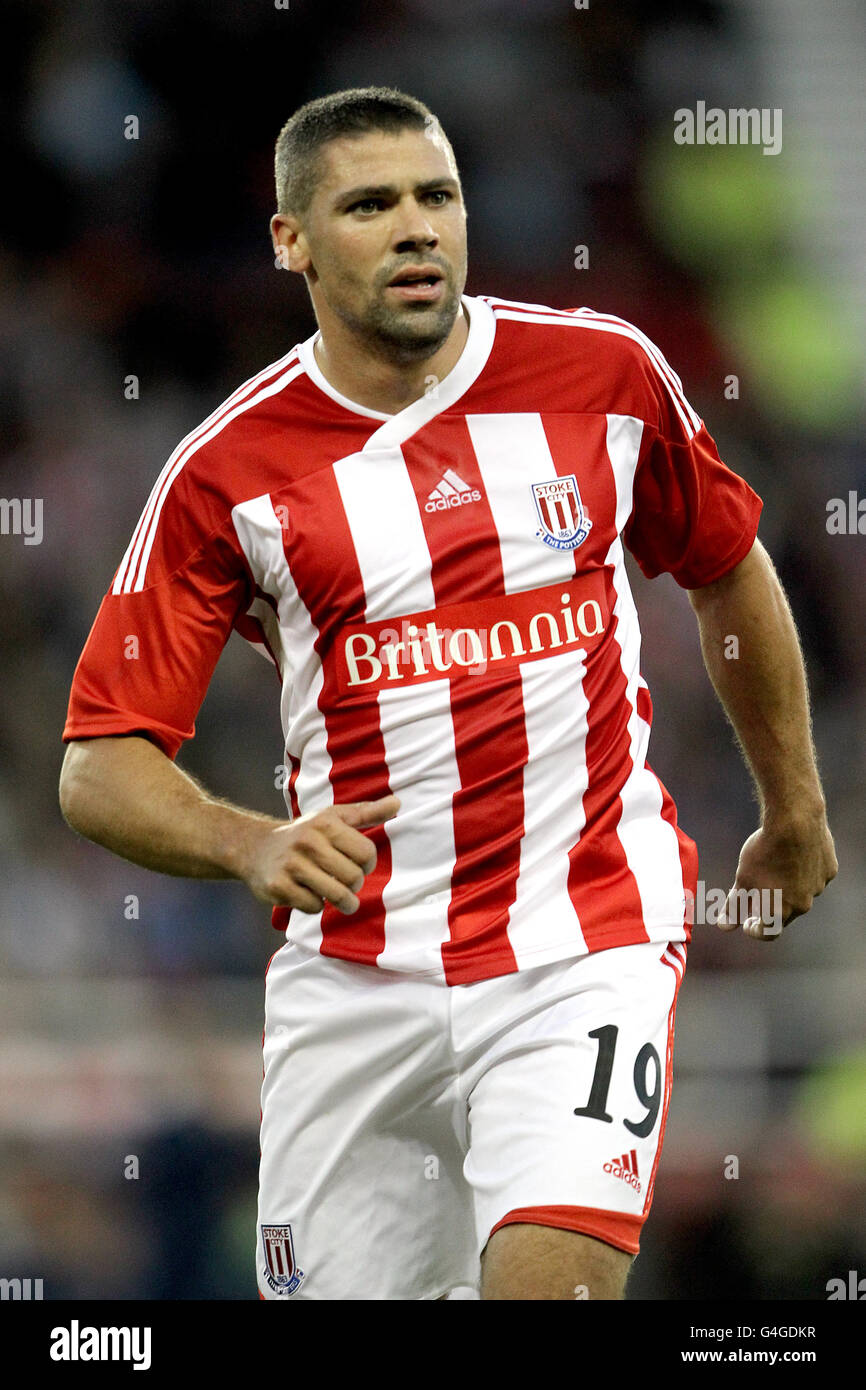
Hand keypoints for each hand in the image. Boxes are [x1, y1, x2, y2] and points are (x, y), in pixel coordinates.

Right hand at [241, 795, 399, 914]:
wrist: (254, 848)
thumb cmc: (304, 834)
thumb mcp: (332, 817)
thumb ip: (366, 812)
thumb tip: (398, 803)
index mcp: (325, 823)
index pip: (367, 853)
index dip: (368, 864)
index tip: (360, 865)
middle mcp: (308, 842)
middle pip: (354, 877)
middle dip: (355, 885)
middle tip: (347, 883)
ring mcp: (292, 865)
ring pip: (336, 895)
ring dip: (343, 902)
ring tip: (342, 899)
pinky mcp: (279, 886)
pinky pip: (313, 906)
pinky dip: (316, 906)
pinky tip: (309, 894)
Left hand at [717, 812, 836, 940]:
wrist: (795, 821)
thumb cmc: (764, 851)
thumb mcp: (743, 879)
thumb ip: (734, 906)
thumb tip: (725, 926)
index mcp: (780, 912)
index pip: (768, 932)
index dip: (755, 929)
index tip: (747, 920)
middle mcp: (802, 905)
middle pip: (785, 914)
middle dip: (770, 907)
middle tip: (759, 890)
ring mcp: (818, 888)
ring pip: (801, 893)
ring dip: (788, 887)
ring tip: (775, 865)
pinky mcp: (829, 870)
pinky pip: (814, 876)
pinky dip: (804, 870)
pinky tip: (794, 853)